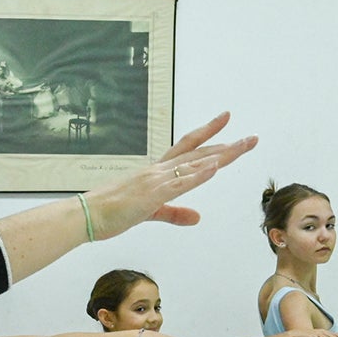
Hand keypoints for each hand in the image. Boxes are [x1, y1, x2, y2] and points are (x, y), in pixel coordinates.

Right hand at [82, 113, 258, 237]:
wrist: (86, 215)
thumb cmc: (111, 212)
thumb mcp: (150, 212)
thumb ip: (175, 212)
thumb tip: (198, 217)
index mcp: (157, 172)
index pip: (188, 147)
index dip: (209, 133)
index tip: (226, 119)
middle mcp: (158, 170)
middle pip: (199, 152)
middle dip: (227, 144)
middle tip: (252, 138)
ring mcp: (155, 180)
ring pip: (194, 163)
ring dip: (221, 154)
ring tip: (243, 146)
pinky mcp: (151, 195)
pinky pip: (179, 182)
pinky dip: (198, 174)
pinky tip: (215, 166)